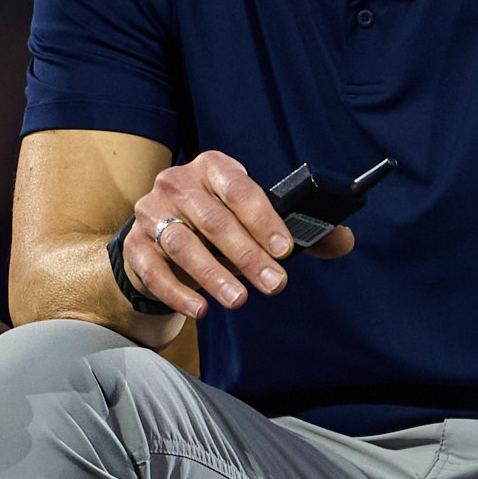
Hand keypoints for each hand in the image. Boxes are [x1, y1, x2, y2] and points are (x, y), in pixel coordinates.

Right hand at [117, 148, 352, 323]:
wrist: (163, 239)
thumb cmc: (221, 226)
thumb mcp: (257, 221)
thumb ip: (300, 231)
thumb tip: (343, 240)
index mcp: (213, 168)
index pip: (239, 189)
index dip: (263, 219)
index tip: (286, 249)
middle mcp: (177, 183)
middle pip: (213, 220)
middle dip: (247, 255)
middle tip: (275, 284)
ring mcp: (151, 212)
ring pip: (182, 244)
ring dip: (213, 275)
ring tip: (239, 300)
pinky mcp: (134, 246)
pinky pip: (154, 271)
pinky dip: (178, 292)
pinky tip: (202, 310)